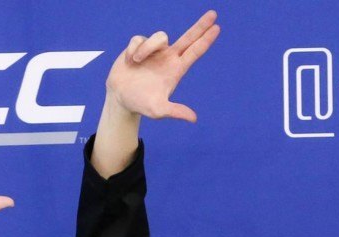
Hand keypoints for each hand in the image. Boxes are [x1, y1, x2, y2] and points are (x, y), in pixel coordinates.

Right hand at [105, 10, 220, 121]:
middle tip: (213, 14)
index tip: (217, 28)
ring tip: (136, 62)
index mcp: (176, 70)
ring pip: (159, 37)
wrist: (120, 97)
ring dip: (146, 48)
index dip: (206, 40)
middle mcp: (168, 58)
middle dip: (200, 26)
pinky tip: (130, 62)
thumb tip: (193, 118)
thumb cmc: (141, 104)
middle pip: (188, 38)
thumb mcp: (158, 110)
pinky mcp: (140, 45)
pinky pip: (139, 39)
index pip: (195, 52)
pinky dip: (134, 50)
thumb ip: (175, 112)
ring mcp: (155, 51)